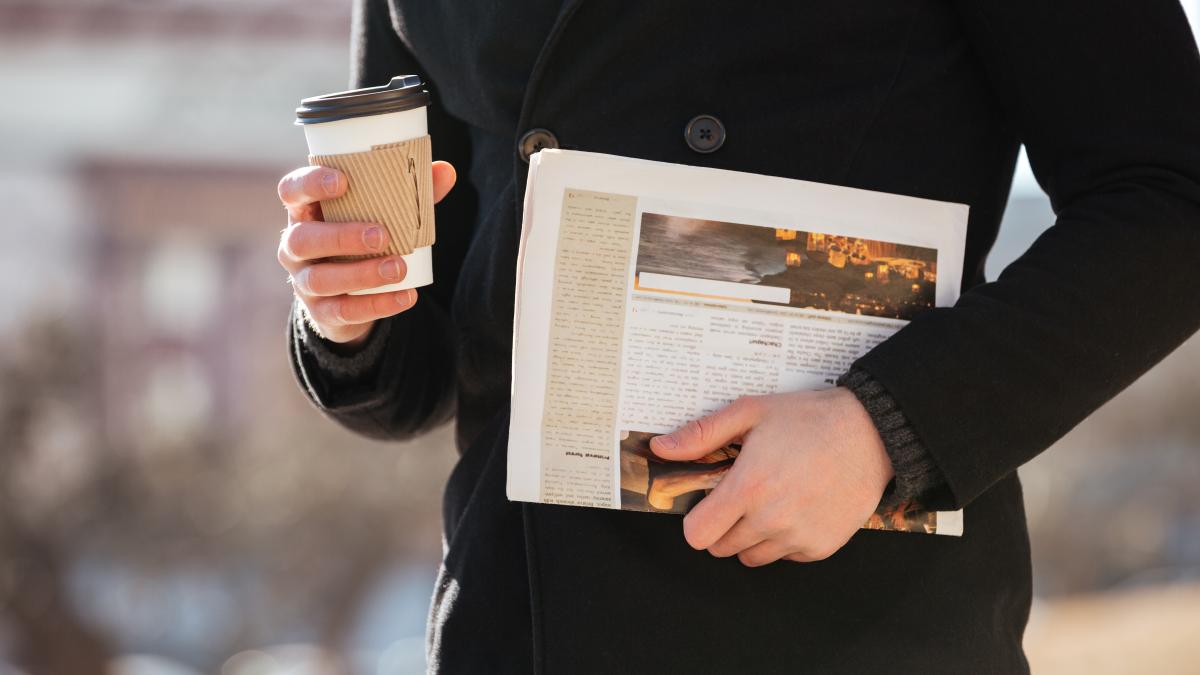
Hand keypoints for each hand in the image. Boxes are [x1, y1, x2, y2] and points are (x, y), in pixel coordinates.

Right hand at [276, 161, 456, 344]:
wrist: (349, 297)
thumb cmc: (362, 240)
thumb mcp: (380, 215)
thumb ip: (409, 194)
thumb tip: (445, 171)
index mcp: (306, 212)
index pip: (291, 191)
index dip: (310, 183)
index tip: (342, 181)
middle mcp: (295, 245)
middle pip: (303, 238)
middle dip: (341, 236)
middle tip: (382, 235)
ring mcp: (304, 280)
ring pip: (320, 279)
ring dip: (361, 273)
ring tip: (398, 268)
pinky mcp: (321, 311)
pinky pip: (343, 311)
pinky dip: (377, 304)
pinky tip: (405, 296)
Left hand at [650, 388, 892, 566]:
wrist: (872, 432)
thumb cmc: (809, 418)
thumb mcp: (751, 412)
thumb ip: (701, 434)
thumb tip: (660, 447)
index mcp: (748, 488)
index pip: (697, 535)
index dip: (698, 520)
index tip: (711, 502)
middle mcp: (771, 519)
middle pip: (721, 548)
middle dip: (724, 525)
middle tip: (745, 495)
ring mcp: (797, 537)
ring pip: (752, 556)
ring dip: (753, 535)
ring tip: (773, 499)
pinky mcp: (821, 547)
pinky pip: (786, 557)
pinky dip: (785, 540)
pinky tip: (798, 507)